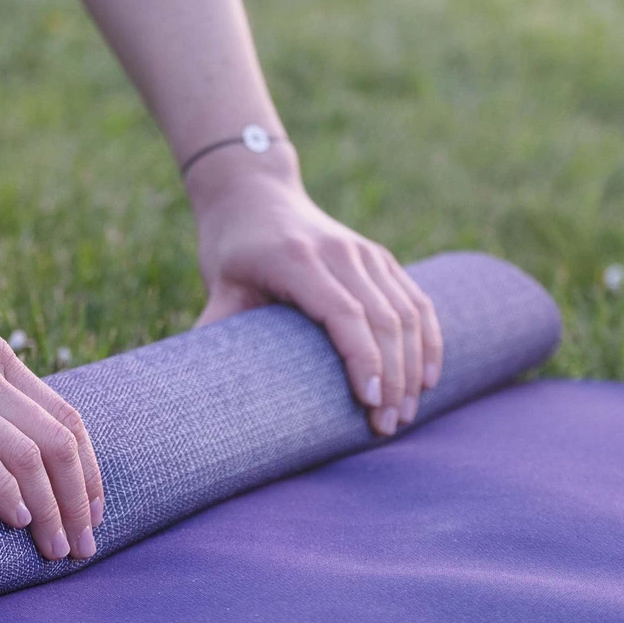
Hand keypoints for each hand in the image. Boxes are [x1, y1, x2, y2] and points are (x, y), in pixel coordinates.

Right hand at [0, 268, 104, 560]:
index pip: (67, 418)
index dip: (89, 471)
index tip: (91, 513)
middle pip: (58, 443)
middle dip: (78, 502)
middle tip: (83, 549)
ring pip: (27, 456)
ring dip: (51, 510)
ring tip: (56, 551)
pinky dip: (6, 492)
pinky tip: (16, 521)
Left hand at [186, 149, 442, 435]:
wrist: (256, 195)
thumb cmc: (233, 250)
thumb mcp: (219, 286)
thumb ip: (215, 332)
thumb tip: (195, 392)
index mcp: (298, 259)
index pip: (344, 312)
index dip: (363, 358)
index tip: (369, 402)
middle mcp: (340, 252)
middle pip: (383, 319)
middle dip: (392, 377)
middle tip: (387, 427)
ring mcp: (366, 252)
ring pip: (407, 312)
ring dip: (413, 367)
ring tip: (405, 414)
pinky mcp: (381, 258)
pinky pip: (417, 301)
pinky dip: (428, 340)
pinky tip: (428, 379)